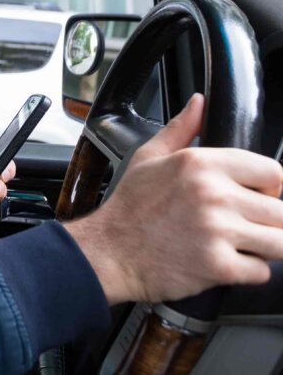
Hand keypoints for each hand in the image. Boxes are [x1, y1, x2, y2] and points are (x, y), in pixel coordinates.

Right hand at [66, 93, 282, 304]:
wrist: (109, 252)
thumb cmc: (129, 207)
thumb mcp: (148, 157)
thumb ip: (181, 128)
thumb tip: (200, 103)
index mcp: (200, 163)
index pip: (273, 172)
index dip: (267, 187)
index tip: (252, 196)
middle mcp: (213, 194)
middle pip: (280, 211)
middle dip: (265, 221)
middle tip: (239, 225)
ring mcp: (218, 231)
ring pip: (279, 242)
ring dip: (263, 246)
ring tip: (237, 244)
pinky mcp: (219, 266)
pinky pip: (262, 272)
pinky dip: (247, 271)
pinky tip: (222, 262)